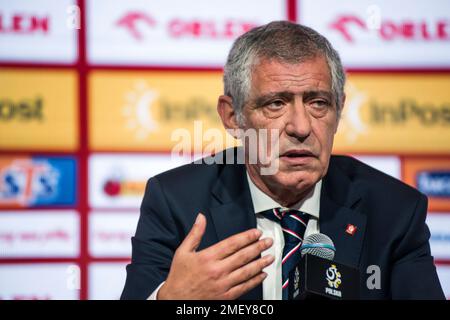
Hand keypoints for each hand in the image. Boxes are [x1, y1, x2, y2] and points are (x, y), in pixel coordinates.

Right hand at [158, 213, 273, 299]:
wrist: (175, 300)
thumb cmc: (179, 277)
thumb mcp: (183, 252)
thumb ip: (195, 234)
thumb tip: (200, 218)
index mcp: (208, 257)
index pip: (232, 244)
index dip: (247, 237)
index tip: (256, 233)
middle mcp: (217, 270)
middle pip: (243, 256)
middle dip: (258, 247)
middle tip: (268, 242)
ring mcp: (223, 284)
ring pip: (247, 271)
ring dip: (260, 263)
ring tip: (270, 256)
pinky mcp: (226, 296)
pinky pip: (244, 287)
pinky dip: (255, 281)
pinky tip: (262, 275)